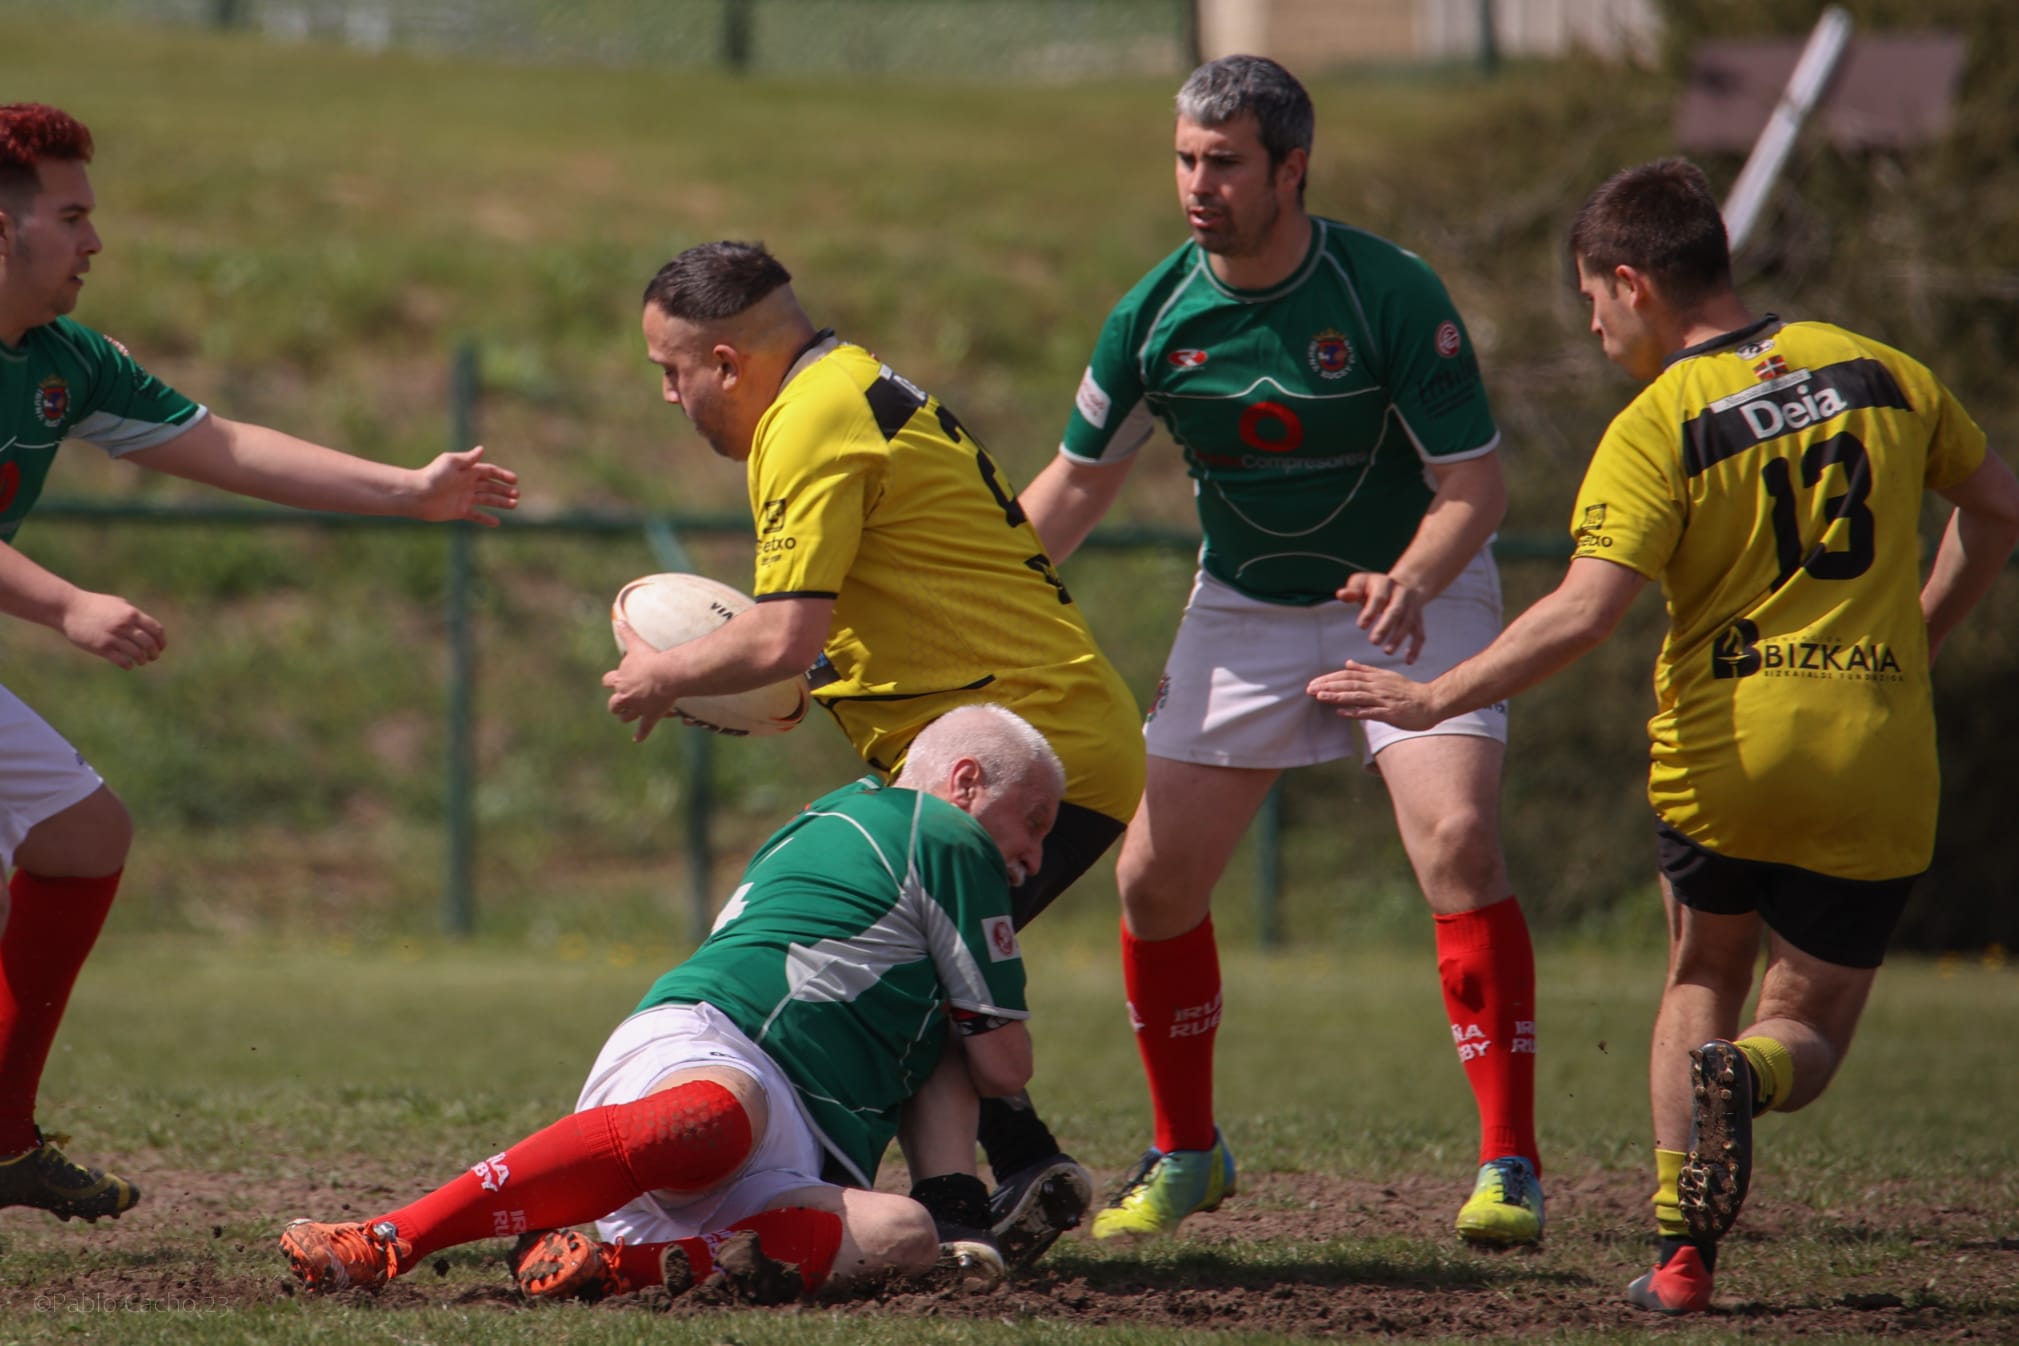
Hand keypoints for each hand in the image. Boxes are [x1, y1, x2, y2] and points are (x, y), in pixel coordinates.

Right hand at [61, 591, 165, 668]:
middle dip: (154, 653)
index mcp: (131, 614)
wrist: (68, 608)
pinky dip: (129, 665)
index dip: (161, 641)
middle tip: (152, 657)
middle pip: (149, 643)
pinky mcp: (102, 647)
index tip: (161, 647)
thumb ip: (132, 613)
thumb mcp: (117, 604)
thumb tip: (146, 625)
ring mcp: (113, 637)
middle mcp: (125, 625)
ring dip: (142, 660)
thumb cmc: (93, 605)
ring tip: (140, 661)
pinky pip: (122, 661)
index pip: (156, 630)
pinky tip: (128, 665)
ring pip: (137, 654)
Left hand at [410, 445, 519, 525]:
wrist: (417, 495)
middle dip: (504, 490)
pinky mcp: (459, 511)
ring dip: (501, 502)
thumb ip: (468, 459)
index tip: (514, 481)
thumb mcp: (451, 463)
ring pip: (487, 500)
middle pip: (491, 486)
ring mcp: (464, 498)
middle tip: (517, 495)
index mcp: (467, 471)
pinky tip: (497, 522)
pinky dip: (486, 519)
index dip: (502, 475)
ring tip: (514, 505)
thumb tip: (482, 449)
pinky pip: (476, 515)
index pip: (489, 471)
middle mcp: (467, 484)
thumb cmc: (433, 476)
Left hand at [602, 620, 678, 742]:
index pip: (608, 680)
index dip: (610, 681)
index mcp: (621, 678)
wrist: (666, 674)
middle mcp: (626, 694)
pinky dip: (641, 734)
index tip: (611, 681)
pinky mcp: (650, 715)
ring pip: (626, 716)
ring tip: (624, 718)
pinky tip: (637, 739)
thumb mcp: (636, 645)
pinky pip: (644, 727)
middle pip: (614, 703)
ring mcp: (638, 706)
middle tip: (617, 704)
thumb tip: (618, 617)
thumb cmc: (651, 659)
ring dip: (625, 717)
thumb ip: (627, 632)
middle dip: (615, 704)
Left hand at [1306, 659, 1441, 730]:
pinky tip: (1340, 712)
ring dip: (1337, 695)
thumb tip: (1347, 663)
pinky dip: (1354, 711)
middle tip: (1309, 689)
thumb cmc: (1409, 692)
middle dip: (1328, 685)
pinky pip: (1369, 712)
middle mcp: (1377, 686)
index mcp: (1376, 677)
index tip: (1315, 682)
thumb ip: (1367, 670)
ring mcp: (1383, 699)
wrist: (1432, 702)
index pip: (1348, 675)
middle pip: (1349, 683)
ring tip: (1319, 696)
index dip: (1331, 678)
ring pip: (1356, 695)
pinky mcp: (1389, 712)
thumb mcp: (1387, 676)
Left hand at [1336, 571, 1425, 662]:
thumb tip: (1341, 594)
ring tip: (1387, 652)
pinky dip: (1416, 648)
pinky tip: (1408, 661)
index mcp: (1386, 584)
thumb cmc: (1375, 587)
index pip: (1379, 597)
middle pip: (1396, 611)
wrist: (1406, 584)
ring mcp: (1412, 608)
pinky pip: (1420, 635)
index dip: (1370, 611)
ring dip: (1399, 638)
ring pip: (1408, 624)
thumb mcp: (1362, 584)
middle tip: (1373, 642)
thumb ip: (1352, 591)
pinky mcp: (1418, 621)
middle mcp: (1402, 595)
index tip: (1360, 626)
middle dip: (1385, 627)